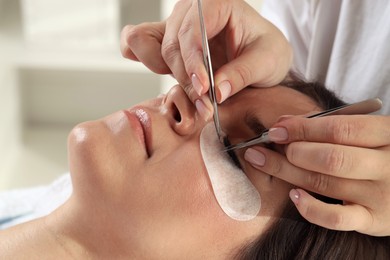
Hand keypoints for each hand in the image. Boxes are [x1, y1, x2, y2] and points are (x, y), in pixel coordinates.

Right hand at [120, 0, 291, 105]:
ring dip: (167, 75)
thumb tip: (217, 92)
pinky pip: (139, 43)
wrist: (262, 55)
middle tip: (205, 104)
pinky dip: (143, 58)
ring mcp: (177, 26)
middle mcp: (192, 11)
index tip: (203, 89)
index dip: (193, 61)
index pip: (193, 30)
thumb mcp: (267, 61)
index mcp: (218, 3)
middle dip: (185, 77)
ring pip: (151, 46)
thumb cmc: (267, 51)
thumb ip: (242, 74)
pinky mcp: (169, 42)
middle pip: (171, 43)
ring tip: (195, 96)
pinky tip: (161, 73)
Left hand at [244, 115, 389, 235]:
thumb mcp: (369, 132)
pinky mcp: (373, 221)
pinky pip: (336, 219)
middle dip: (294, 150)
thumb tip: (283, 122)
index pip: (341, 129)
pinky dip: (310, 207)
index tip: (277, 128)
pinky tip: (293, 194)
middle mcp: (388, 166)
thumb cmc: (380, 153)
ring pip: (325, 184)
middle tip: (270, 144)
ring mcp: (381, 196)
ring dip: (286, 171)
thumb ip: (331, 125)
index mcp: (388, 135)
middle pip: (331, 158)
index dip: (303, 128)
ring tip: (262, 160)